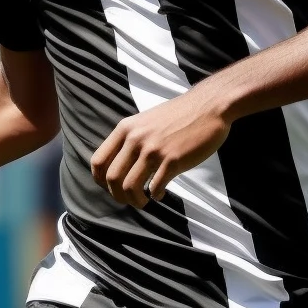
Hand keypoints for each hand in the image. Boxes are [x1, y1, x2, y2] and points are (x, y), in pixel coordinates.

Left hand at [89, 89, 230, 206]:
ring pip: (130, 186)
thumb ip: (129, 138)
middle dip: (118, 196)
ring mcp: (154, 150)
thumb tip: (117, 164)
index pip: (98, 161)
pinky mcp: (173, 160)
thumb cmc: (178, 115)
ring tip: (142, 201)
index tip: (110, 188)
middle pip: (112, 179)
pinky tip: (159, 194)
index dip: (100, 181)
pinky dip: (155, 195)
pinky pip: (155, 186)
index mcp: (125, 129)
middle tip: (128, 200)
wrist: (209, 106)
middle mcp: (135, 139)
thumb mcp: (144, 121)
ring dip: (134, 200)